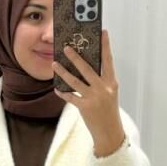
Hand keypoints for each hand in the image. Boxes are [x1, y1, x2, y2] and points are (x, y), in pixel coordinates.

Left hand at [52, 29, 124, 147]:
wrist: (110, 133)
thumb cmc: (108, 111)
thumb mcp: (109, 93)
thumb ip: (101, 80)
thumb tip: (85, 67)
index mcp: (111, 82)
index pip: (108, 61)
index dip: (105, 46)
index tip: (103, 32)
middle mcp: (103, 88)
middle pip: (88, 68)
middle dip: (76, 57)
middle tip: (67, 47)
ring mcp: (94, 98)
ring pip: (75, 81)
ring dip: (63, 71)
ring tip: (55, 64)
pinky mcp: (85, 108)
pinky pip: (71, 97)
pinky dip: (63, 93)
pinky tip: (56, 88)